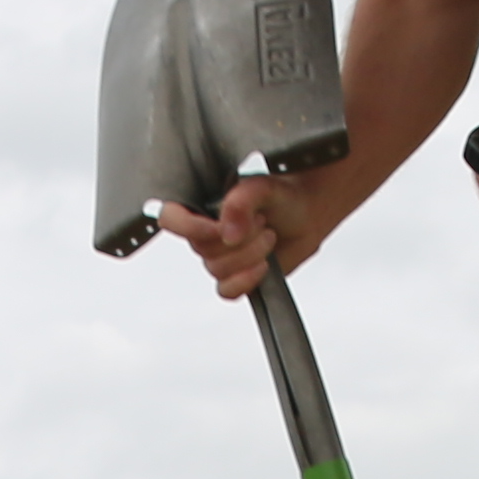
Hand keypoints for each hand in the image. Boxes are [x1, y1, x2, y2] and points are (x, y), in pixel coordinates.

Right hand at [149, 174, 319, 301]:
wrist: (308, 214)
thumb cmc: (283, 196)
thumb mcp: (264, 187)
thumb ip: (242, 201)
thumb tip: (227, 230)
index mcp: (204, 206)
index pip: (170, 218)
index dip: (188, 227)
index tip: (218, 227)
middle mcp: (207, 233)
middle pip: (203, 249)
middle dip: (240, 239)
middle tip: (261, 223)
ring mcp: (221, 258)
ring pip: (218, 270)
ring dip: (250, 255)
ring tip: (269, 236)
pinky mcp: (236, 278)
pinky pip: (226, 291)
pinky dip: (246, 281)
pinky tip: (263, 265)